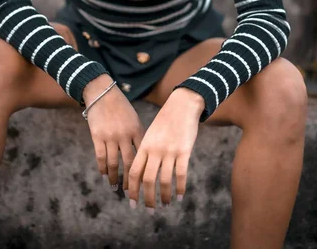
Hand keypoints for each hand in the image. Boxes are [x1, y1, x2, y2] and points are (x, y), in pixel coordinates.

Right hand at [83, 75, 145, 191]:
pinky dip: (102, 169)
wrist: (102, 93)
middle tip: (131, 193)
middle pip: (129, 163)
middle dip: (130, 181)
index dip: (143, 171)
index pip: (142, 156)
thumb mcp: (133, 119)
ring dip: (115, 178)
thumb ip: (138, 136)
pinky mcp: (97, 136)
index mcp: (137, 130)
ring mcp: (110, 136)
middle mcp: (125, 135)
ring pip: (113, 163)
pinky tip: (104, 175)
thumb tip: (143, 156)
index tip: (144, 183)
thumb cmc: (120, 107)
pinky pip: (100, 157)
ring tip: (116, 187)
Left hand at [128, 88, 203, 210]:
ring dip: (164, 197)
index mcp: (144, 146)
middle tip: (149, 211)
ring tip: (165, 205)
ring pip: (164, 181)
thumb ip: (146, 152)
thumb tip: (141, 174)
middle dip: (147, 199)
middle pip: (147, 180)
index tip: (132, 203)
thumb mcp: (151, 134)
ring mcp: (169, 151)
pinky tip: (180, 197)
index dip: (132, 189)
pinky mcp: (184, 151)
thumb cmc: (166, 121)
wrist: (182, 105)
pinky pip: (181, 175)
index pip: (134, 172)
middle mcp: (155, 150)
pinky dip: (180, 189)